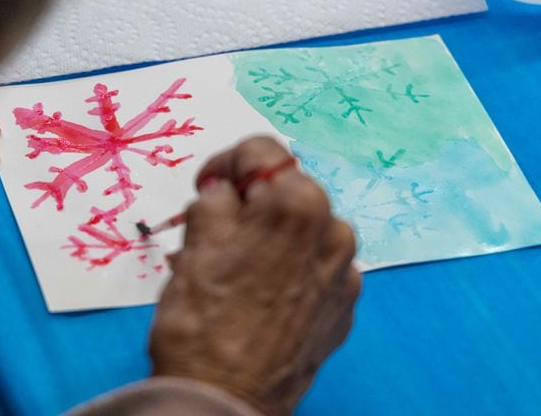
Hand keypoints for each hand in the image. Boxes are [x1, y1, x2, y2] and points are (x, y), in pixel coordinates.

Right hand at [150, 136, 359, 414]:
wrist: (225, 399)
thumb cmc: (202, 318)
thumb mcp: (196, 240)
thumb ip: (215, 196)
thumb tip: (225, 188)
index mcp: (298, 204)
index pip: (261, 151)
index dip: (225, 162)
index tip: (206, 185)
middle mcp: (334, 231)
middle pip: (287, 190)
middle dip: (250, 200)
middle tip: (215, 227)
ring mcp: (344, 272)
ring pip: (303, 229)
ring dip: (272, 234)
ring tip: (237, 266)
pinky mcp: (344, 307)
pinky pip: (315, 267)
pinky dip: (290, 268)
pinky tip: (262, 294)